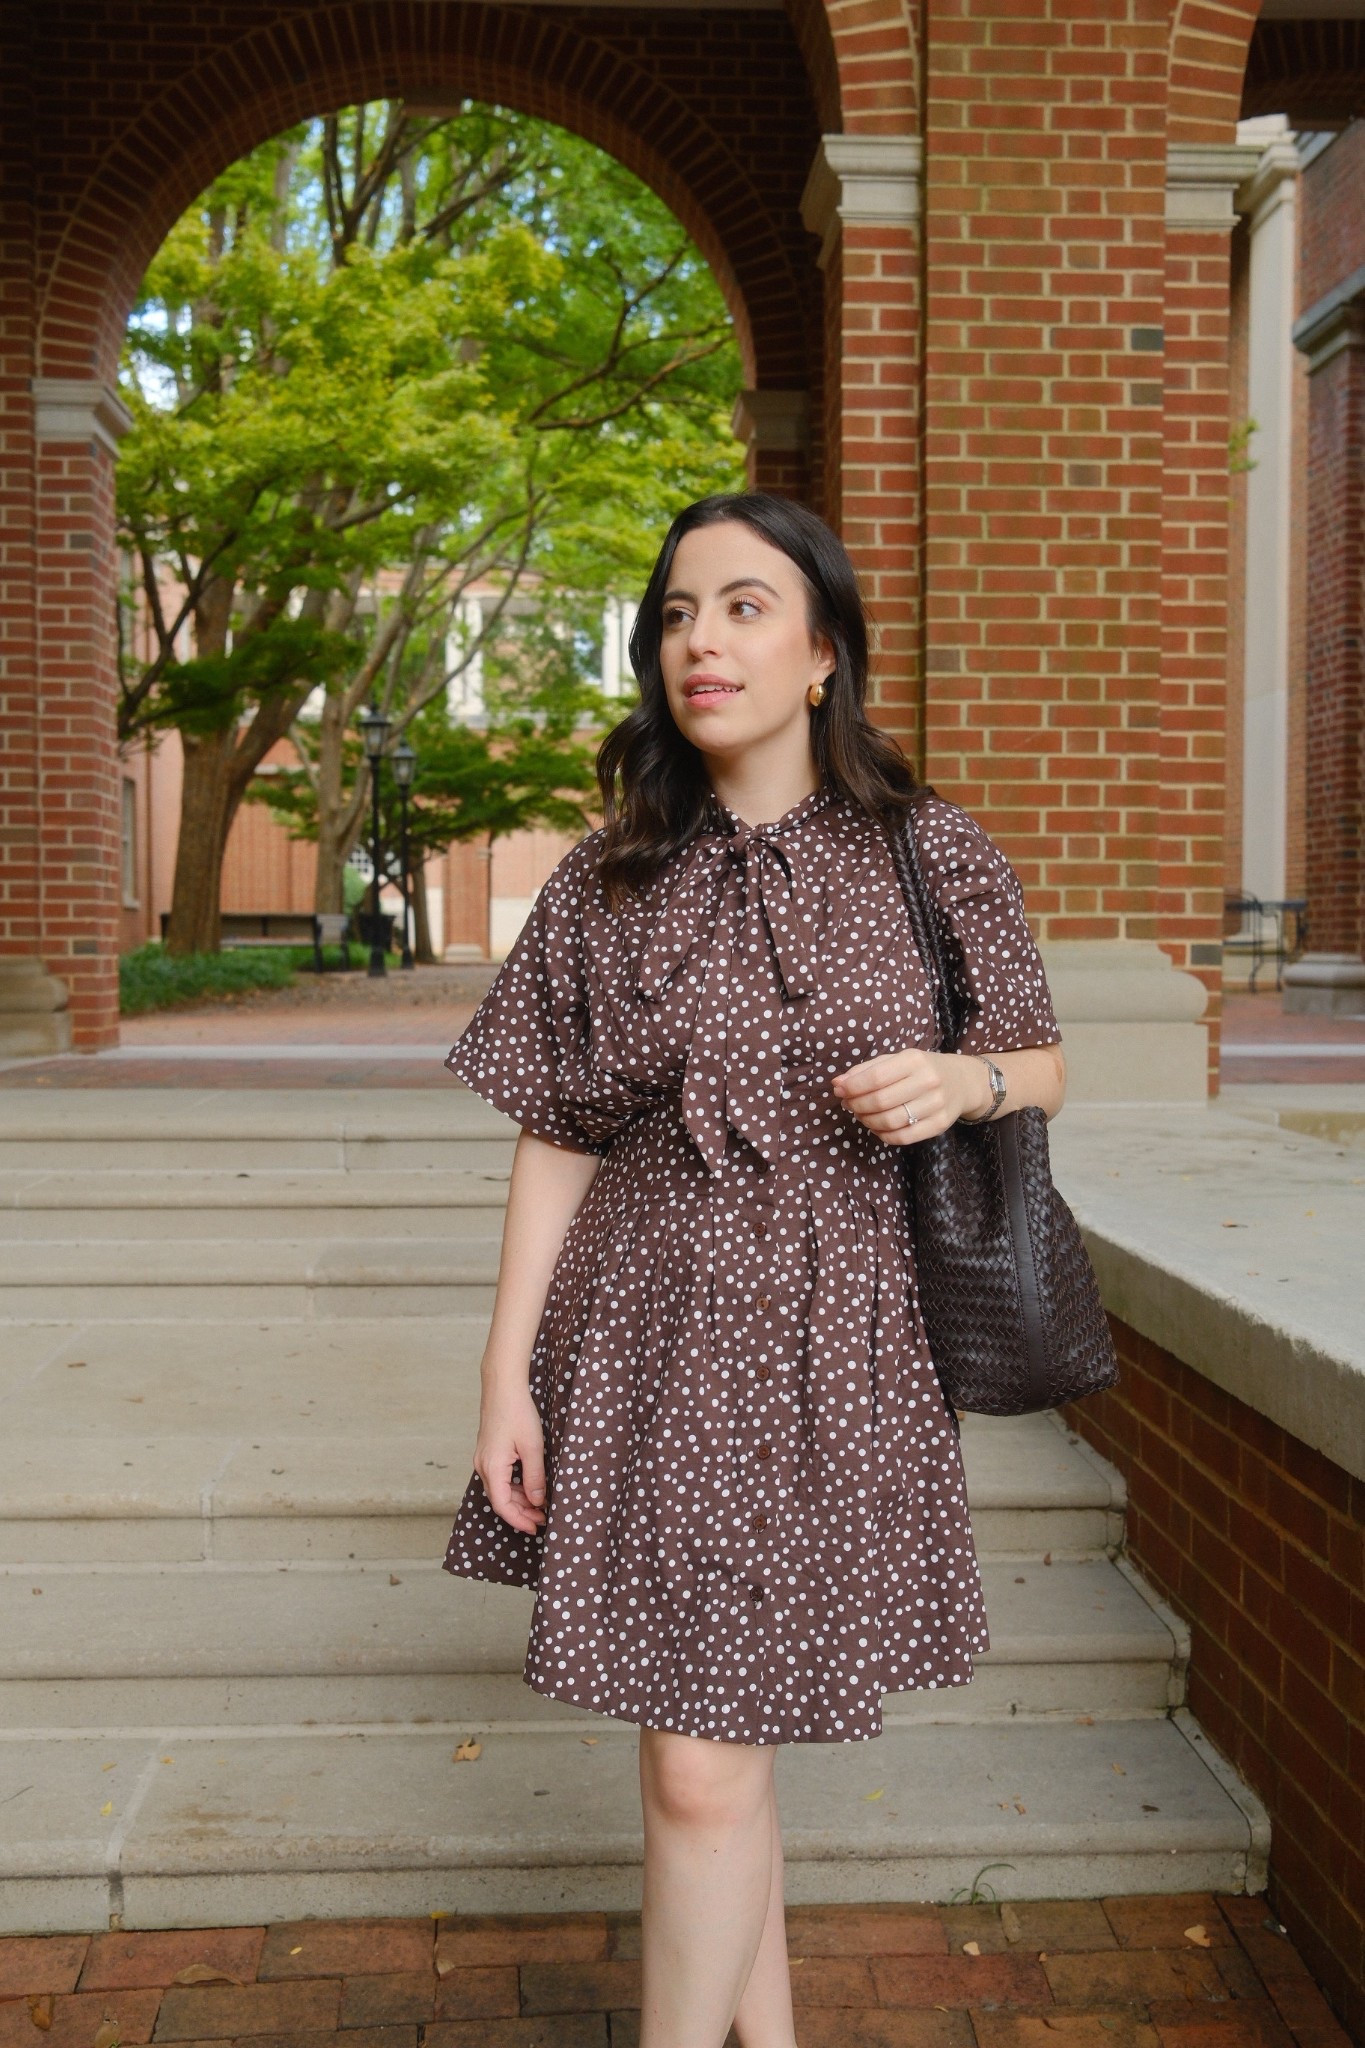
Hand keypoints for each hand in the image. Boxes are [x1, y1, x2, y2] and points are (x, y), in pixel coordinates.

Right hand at [473, 1379, 546, 1534]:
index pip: (503, 1506)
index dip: (519, 1520)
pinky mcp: (488, 1453)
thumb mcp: (532, 1447)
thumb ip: (535, 1476)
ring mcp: (483, 1459)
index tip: (536, 1527)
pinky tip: (530, 1487)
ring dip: (519, 1500)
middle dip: (522, 1512)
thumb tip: (537, 1501)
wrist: (502, 1386)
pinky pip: (500, 1478)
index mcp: (492, 1468)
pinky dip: (515, 1486)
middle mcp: (483, 1466)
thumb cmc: (517, 1412)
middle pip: (501, 1500)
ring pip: (500, 1489)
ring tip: (540, 1505)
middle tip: (543, 1518)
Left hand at [831, 1047, 990, 1145]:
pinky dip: (883, 1136)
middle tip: (849, 1105)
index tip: (840, 1091)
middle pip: (881, 1101)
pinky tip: (877, 1128)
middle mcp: (928, 1081)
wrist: (962, 1081)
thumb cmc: (921, 1069)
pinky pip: (903, 1137)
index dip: (852, 1088)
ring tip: (862, 1115)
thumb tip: (837, 1084)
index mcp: (914, 1060)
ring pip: (890, 1122)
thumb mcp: (896, 1060)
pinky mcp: (940, 1125)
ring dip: (868, 1121)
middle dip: (857, 1105)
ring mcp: (936, 1105)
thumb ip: (866, 1070)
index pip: (876, 1078)